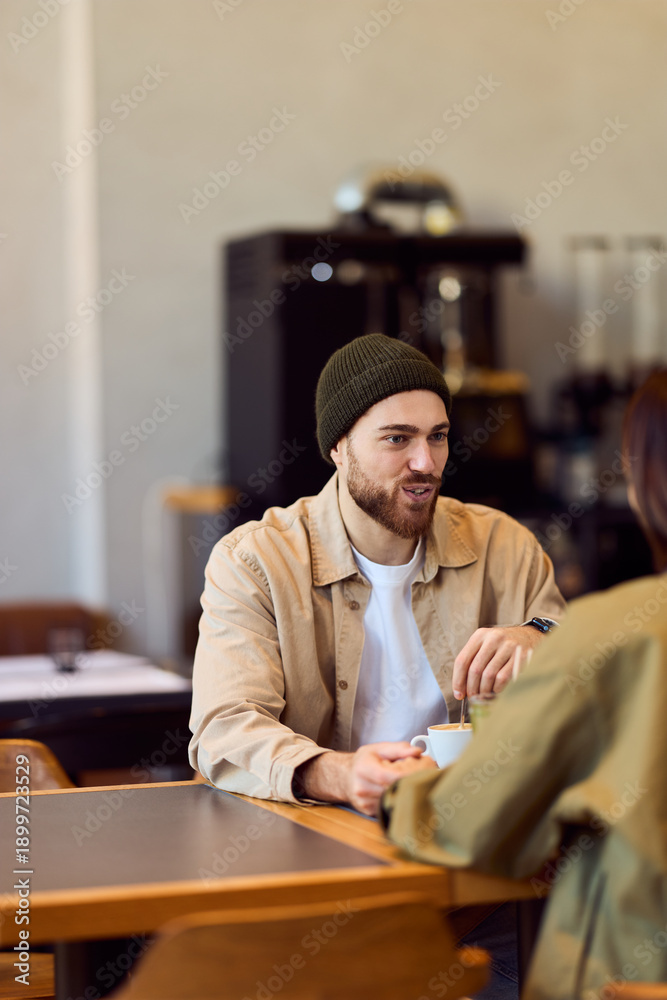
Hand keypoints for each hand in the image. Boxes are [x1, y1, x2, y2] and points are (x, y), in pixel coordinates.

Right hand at [296, 742, 435, 816]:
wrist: (344, 777)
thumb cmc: (363, 762)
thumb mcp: (378, 749)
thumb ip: (399, 749)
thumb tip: (418, 752)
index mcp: (364, 769)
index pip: (391, 776)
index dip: (409, 775)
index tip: (424, 771)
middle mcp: (362, 788)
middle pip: (394, 790)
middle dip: (411, 784)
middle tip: (425, 777)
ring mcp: (365, 803)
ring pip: (393, 801)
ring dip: (406, 794)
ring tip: (414, 784)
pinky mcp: (369, 813)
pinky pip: (389, 808)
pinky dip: (398, 801)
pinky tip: (402, 793)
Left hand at [452, 624, 543, 699]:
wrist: (531, 636)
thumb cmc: (503, 646)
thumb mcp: (486, 645)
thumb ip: (473, 661)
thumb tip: (461, 689)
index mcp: (480, 635)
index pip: (462, 660)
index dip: (458, 680)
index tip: (458, 694)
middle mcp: (493, 638)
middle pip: (475, 670)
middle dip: (471, 688)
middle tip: (472, 697)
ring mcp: (509, 646)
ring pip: (488, 675)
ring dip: (484, 690)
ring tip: (484, 695)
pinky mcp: (521, 656)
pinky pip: (503, 678)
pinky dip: (497, 688)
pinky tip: (497, 690)